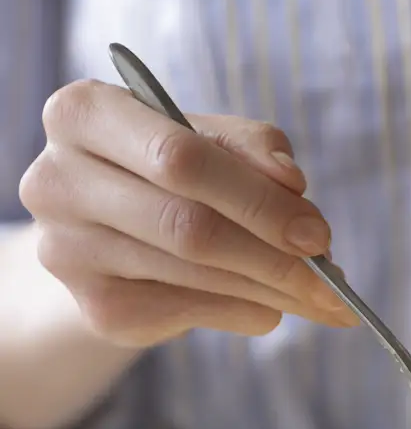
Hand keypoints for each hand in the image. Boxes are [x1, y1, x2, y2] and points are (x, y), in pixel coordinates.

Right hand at [19, 80, 353, 345]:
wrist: (108, 234)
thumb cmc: (167, 175)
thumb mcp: (210, 141)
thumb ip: (252, 150)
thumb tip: (293, 186)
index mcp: (85, 114)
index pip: (183, 159)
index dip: (259, 202)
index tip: (318, 235)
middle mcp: (59, 182)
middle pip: (191, 228)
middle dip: (276, 259)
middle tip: (334, 283)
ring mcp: (70, 252)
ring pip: (198, 277)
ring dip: (275, 293)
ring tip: (325, 300)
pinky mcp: (97, 309)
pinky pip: (194, 314)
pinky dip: (248, 313)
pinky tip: (274, 308)